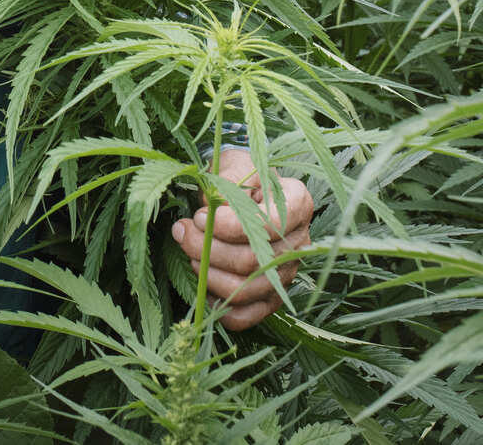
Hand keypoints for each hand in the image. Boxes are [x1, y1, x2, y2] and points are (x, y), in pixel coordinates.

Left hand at [167, 147, 314, 330]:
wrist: (243, 192)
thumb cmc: (239, 176)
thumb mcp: (235, 165)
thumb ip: (227, 182)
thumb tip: (212, 212)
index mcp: (299, 204)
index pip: (266, 225)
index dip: (227, 226)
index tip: (199, 215)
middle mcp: (300, 243)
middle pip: (251, 260)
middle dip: (208, 249)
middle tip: (183, 232)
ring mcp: (287, 274)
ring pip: (246, 290)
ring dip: (208, 275)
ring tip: (190, 254)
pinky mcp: (271, 298)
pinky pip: (246, 316)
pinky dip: (218, 305)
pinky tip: (202, 283)